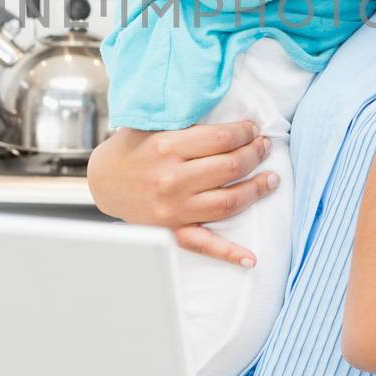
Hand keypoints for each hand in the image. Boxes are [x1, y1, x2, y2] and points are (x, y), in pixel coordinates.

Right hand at [86, 122, 275, 265]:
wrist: (104, 182)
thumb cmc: (132, 149)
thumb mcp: (152, 126)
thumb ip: (185, 121)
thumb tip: (227, 117)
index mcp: (166, 147)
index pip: (221, 139)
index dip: (245, 132)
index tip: (254, 129)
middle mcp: (172, 179)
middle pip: (230, 167)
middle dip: (255, 154)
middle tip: (265, 147)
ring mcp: (173, 208)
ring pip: (228, 202)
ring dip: (256, 190)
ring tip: (271, 179)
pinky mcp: (172, 230)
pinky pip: (205, 244)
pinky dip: (230, 254)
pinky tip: (251, 258)